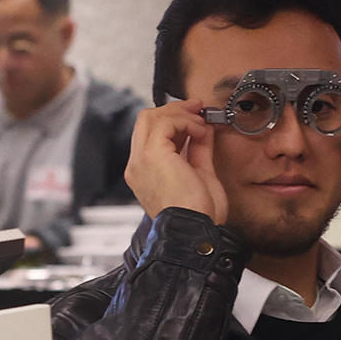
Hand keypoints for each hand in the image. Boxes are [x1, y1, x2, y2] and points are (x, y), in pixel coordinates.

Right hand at [124, 102, 227, 225]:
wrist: (194, 231)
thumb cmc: (199, 216)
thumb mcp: (200, 175)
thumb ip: (198, 151)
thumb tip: (202, 130)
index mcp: (146, 173)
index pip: (152, 135)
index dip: (174, 122)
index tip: (196, 118)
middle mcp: (138, 165)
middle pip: (146, 120)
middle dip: (174, 110)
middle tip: (197, 108)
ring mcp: (142, 159)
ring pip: (152, 116)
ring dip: (181, 113)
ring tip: (201, 122)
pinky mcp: (152, 154)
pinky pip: (166, 123)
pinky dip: (186, 122)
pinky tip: (200, 131)